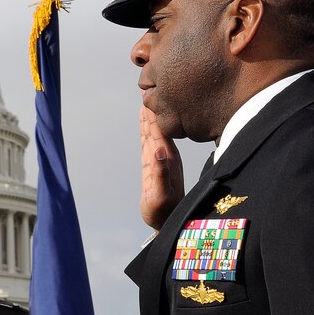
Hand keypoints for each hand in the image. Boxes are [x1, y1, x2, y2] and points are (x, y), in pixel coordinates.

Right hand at [139, 106, 183, 230]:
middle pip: (158, 129)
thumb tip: (160, 151)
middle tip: (148, 92)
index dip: (154, 117)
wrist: (167, 222)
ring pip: (153, 134)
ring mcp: (162, 160)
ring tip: (145, 104)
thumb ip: (161, 173)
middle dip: (152, 112)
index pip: (161, 133)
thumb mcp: (162, 196)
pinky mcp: (156, 165)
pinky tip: (146, 125)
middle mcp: (166, 157)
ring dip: (149, 120)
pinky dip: (147, 131)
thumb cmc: (164, 212)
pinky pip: (150, 142)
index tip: (150, 99)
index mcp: (168, 160)